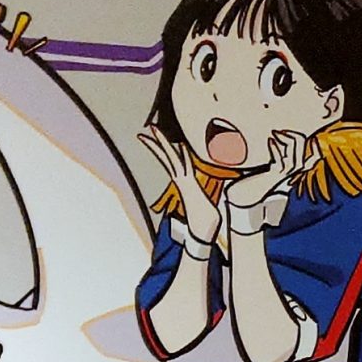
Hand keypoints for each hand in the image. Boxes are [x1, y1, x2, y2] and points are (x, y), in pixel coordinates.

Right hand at [137, 126, 220, 242]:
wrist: (202, 234)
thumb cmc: (205, 220)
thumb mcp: (206, 203)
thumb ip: (205, 198)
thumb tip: (210, 201)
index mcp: (185, 182)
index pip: (174, 161)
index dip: (169, 148)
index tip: (162, 136)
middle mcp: (182, 180)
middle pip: (168, 156)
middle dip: (160, 142)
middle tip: (151, 127)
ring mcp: (184, 183)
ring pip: (172, 159)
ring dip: (164, 144)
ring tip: (154, 131)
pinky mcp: (189, 188)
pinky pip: (185, 168)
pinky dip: (183, 157)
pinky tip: (181, 145)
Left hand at [223, 129, 313, 210]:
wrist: (253, 188)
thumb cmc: (265, 172)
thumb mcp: (279, 161)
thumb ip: (286, 151)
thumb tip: (289, 135)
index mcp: (299, 167)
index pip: (315, 158)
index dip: (316, 146)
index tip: (308, 136)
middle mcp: (295, 170)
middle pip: (303, 146)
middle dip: (293, 134)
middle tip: (281, 131)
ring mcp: (286, 172)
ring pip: (292, 151)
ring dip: (283, 139)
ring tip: (274, 134)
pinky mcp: (276, 172)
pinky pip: (279, 158)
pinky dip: (275, 147)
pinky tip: (270, 141)